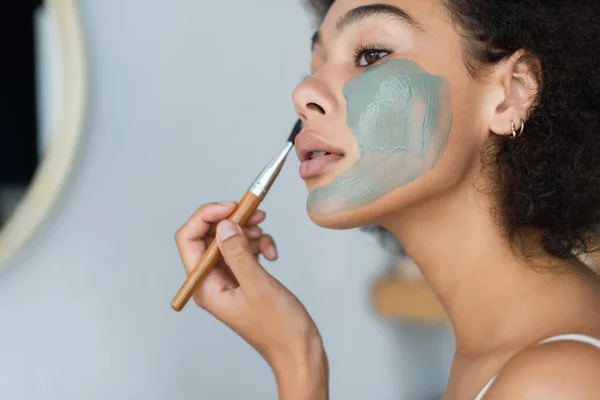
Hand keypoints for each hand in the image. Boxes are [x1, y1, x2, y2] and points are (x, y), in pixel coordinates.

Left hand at [175, 202, 327, 398]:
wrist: (298, 349)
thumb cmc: (279, 328)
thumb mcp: (258, 286)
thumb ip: (238, 253)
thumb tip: (223, 225)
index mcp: (205, 286)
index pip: (189, 240)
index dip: (206, 217)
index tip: (231, 206)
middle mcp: (212, 281)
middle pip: (209, 236)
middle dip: (231, 221)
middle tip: (255, 214)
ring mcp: (228, 279)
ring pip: (229, 240)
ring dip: (248, 232)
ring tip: (265, 237)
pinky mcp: (243, 278)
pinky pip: (244, 250)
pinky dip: (258, 245)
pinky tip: (272, 254)